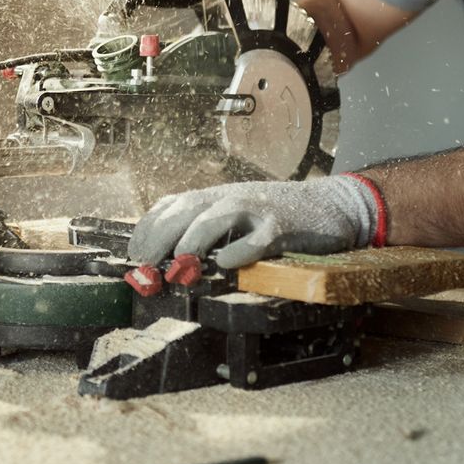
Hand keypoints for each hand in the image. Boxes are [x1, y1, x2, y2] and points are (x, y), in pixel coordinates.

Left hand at [128, 176, 380, 270]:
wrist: (331, 205)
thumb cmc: (276, 216)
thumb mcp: (235, 214)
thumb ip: (205, 228)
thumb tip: (166, 257)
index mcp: (215, 197)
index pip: (170, 205)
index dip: (146, 228)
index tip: (132, 254)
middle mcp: (231, 199)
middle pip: (186, 209)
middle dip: (161, 235)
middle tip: (146, 265)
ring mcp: (257, 210)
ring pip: (218, 216)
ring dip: (194, 238)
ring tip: (180, 262)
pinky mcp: (283, 227)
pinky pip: (259, 238)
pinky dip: (240, 250)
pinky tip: (226, 263)